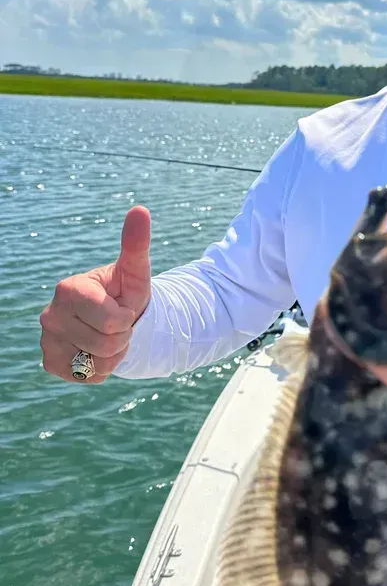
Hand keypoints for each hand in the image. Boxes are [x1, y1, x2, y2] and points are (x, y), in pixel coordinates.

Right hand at [39, 206, 151, 382]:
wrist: (114, 317)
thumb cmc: (124, 291)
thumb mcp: (135, 270)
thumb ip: (136, 243)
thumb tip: (141, 209)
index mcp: (69, 289)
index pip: (112, 321)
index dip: (126, 318)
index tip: (120, 306)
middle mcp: (49, 315)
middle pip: (107, 344)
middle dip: (122, 337)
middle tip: (116, 323)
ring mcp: (47, 340)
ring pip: (98, 363)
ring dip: (114, 354)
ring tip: (108, 335)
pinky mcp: (51, 363)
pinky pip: (89, 377)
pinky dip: (102, 369)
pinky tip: (96, 350)